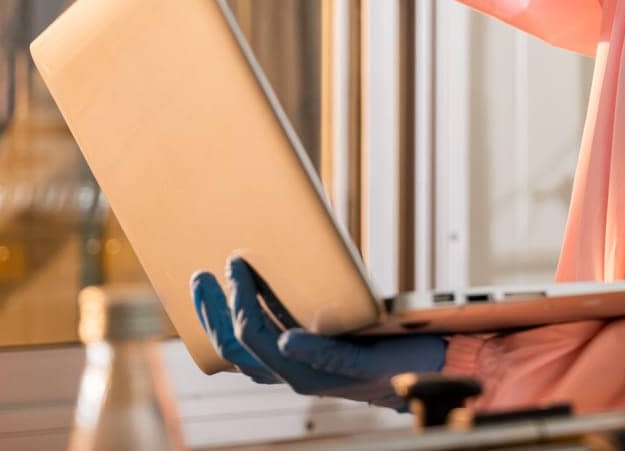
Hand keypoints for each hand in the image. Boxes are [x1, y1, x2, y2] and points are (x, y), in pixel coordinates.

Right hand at [191, 256, 446, 406]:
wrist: (424, 358)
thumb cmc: (377, 334)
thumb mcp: (330, 312)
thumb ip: (303, 297)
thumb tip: (278, 252)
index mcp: (288, 361)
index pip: (234, 347)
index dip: (210, 315)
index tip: (200, 278)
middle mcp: (297, 372)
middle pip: (239, 348)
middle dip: (214, 310)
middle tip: (202, 272)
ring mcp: (322, 373)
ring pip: (267, 352)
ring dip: (245, 313)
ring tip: (236, 273)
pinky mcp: (355, 366)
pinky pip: (324, 359)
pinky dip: (304, 347)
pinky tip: (288, 335)